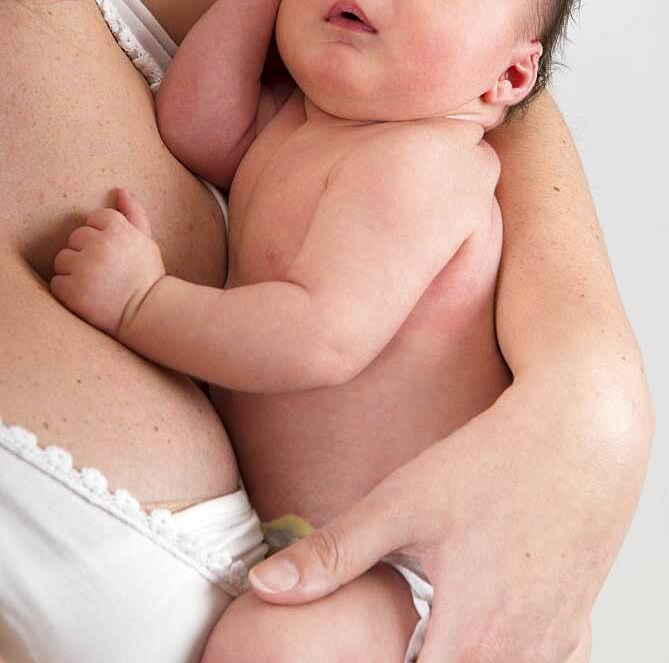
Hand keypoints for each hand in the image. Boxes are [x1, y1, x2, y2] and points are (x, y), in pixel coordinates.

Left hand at [50, 188, 164, 337]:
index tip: (114, 253)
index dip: (103, 236)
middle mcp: (100, 244)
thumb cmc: (146, 275)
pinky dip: (67, 290)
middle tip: (104, 270)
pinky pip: (57, 282)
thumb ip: (133, 213)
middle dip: (86, 252)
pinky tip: (86, 296)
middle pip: (75, 237)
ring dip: (73, 270)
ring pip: (63, 258)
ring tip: (94, 283)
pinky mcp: (72, 290)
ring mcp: (84, 267)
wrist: (146, 313)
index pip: (94, 218)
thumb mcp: (146, 240)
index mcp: (118, 229)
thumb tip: (121, 190)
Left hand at [248, 388, 597, 660]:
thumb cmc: (491, 462)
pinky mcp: (577, 624)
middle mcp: (519, 659)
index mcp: (468, 641)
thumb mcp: (402, 503)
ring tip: (427, 632)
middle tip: (394, 632)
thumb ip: (332, 554)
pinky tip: (485, 632)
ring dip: (459, 661)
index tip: (357, 651)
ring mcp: (556, 645)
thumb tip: (262, 586)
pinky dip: (509, 661)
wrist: (583, 431)